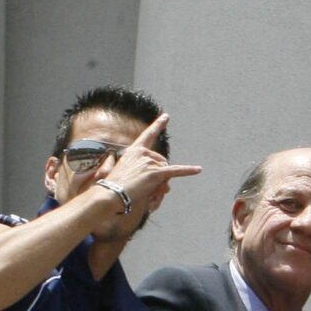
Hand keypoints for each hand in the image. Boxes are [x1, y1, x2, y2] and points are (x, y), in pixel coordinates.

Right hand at [102, 114, 202, 228]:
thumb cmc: (115, 186)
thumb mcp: (127, 174)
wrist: (111, 194)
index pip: (148, 135)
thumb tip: (163, 181)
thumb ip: (145, 173)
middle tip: (147, 187)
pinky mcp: (155, 173)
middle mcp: (143, 153)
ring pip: (166, 171)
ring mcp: (149, 162)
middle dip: (160, 174)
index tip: (166, 117)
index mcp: (134, 150)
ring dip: (161, 183)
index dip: (158, 125)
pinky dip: (188, 171)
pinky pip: (175, 171)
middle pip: (162, 161)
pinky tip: (198, 170)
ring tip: (146, 192)